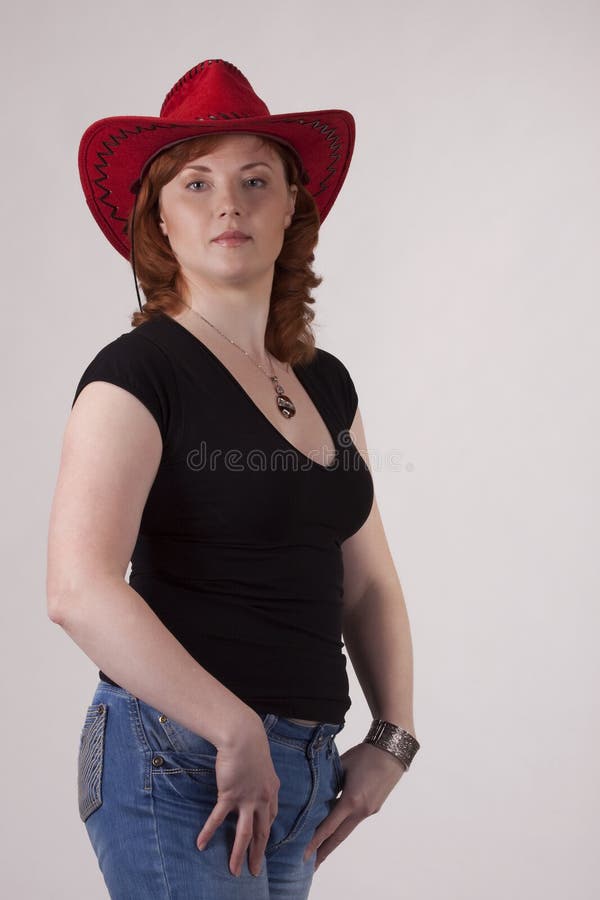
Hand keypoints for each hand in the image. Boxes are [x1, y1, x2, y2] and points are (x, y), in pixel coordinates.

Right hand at [195, 718, 280, 877]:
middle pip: (262, 832)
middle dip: (258, 853)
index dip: (266, 831)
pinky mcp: (230, 795)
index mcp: (272, 790)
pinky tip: (201, 844)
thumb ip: (259, 775)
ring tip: (234, 871)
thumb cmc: (251, 743)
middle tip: (254, 870)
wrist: (243, 736)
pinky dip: (209, 832)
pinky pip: (218, 819)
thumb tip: (252, 777)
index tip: (262, 842)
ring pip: (245, 833)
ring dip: (239, 854)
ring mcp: (247, 799)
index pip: (271, 817)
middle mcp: (263, 798)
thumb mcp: (262, 762)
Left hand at [303, 742, 405, 869]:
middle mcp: (361, 810)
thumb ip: (329, 781)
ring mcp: (369, 810)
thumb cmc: (365, 754)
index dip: (315, 842)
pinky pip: (355, 820)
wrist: (392, 751)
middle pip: (339, 837)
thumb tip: (316, 792)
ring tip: (320, 851)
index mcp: (351, 800)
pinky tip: (336, 827)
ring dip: (334, 840)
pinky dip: (344, 826)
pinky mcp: (374, 807)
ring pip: (347, 830)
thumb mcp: (342, 765)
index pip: (328, 827)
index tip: (303, 855)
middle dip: (324, 852)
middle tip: (310, 866)